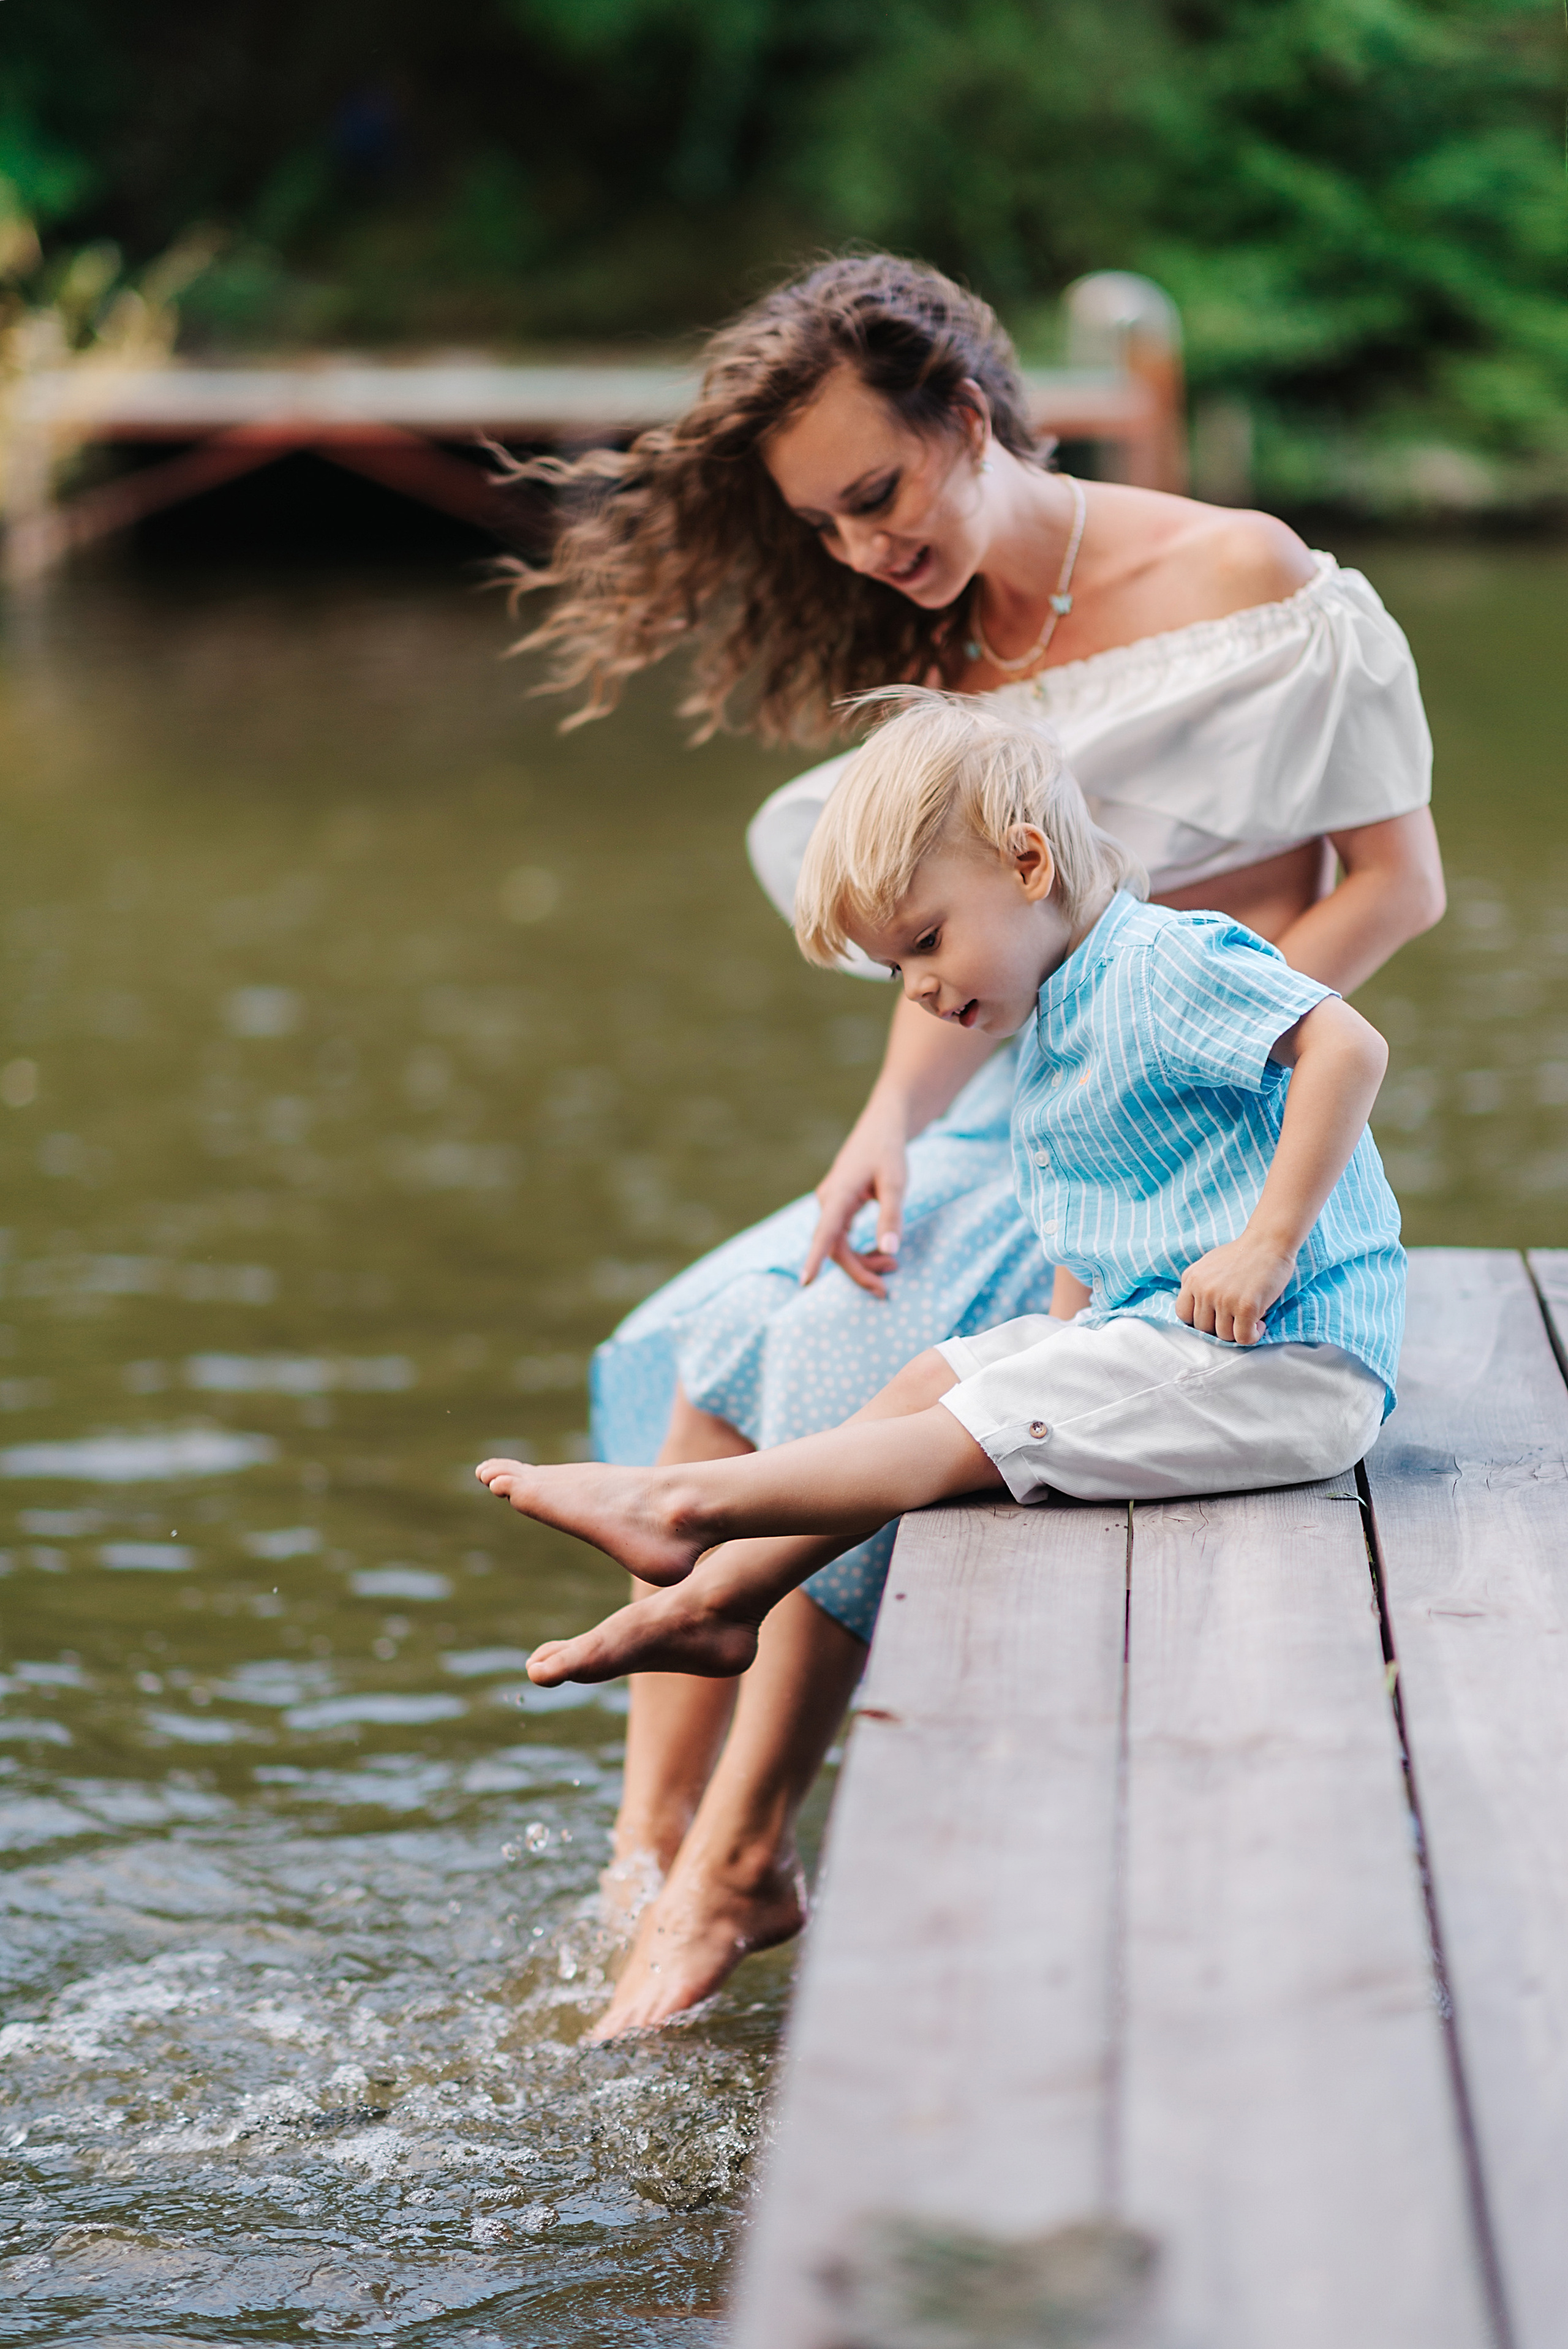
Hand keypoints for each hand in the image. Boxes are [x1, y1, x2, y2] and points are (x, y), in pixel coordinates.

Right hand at [800, 1106, 907, 1298]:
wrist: (881, 1128)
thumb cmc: (888, 1152)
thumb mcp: (896, 1183)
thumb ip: (891, 1217)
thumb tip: (890, 1251)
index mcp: (839, 1194)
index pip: (824, 1233)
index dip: (814, 1259)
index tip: (806, 1282)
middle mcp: (828, 1201)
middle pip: (835, 1248)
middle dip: (859, 1270)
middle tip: (886, 1290)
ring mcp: (831, 1205)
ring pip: (839, 1245)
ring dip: (863, 1261)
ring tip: (893, 1265)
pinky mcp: (838, 1207)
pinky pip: (842, 1238)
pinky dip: (861, 1251)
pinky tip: (881, 1253)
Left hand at [1176, 1236, 1296, 1345]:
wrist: (1268, 1241)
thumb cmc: (1241, 1253)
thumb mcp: (1208, 1263)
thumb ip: (1197, 1284)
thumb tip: (1195, 1310)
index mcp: (1192, 1279)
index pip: (1182, 1314)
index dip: (1199, 1320)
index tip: (1214, 1317)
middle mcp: (1204, 1290)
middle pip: (1204, 1328)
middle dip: (1220, 1326)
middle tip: (1235, 1318)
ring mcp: (1224, 1300)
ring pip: (1223, 1336)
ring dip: (1238, 1332)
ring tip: (1249, 1320)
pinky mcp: (1245, 1307)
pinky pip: (1243, 1338)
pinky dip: (1252, 1336)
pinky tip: (1259, 1325)